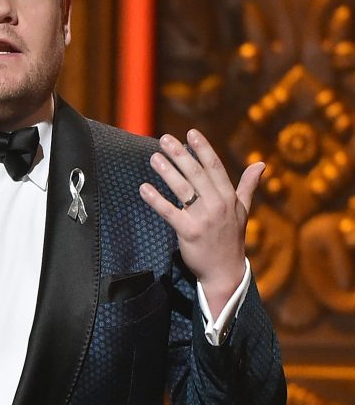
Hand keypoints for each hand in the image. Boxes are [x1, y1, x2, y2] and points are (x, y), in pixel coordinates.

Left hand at [138, 129, 263, 317]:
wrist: (225, 271)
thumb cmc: (231, 239)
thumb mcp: (243, 211)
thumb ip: (247, 186)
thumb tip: (261, 164)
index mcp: (229, 197)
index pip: (214, 167)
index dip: (202, 149)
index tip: (190, 133)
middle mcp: (217, 205)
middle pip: (196, 174)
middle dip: (180, 154)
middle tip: (164, 139)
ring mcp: (204, 219)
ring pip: (182, 189)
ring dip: (167, 171)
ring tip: (154, 157)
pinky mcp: (189, 233)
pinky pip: (170, 213)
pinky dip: (156, 200)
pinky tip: (144, 188)